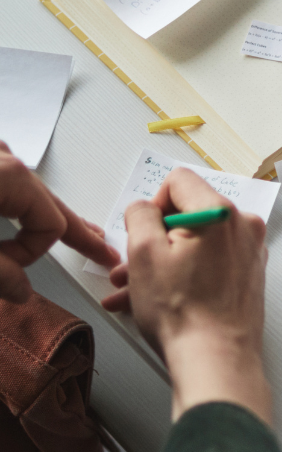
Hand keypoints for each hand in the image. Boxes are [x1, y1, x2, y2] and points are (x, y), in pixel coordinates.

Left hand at [0, 142, 118, 301]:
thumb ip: (0, 273)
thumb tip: (22, 293)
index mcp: (13, 177)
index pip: (51, 225)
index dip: (32, 255)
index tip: (9, 272)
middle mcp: (5, 158)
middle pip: (49, 203)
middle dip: (72, 231)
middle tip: (102, 247)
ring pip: (30, 189)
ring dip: (44, 214)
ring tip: (72, 230)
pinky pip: (11, 176)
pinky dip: (22, 197)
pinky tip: (23, 204)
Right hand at [101, 168, 271, 423]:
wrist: (217, 360)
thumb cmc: (183, 312)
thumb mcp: (143, 254)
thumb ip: (140, 215)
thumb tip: (145, 207)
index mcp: (219, 212)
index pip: (179, 180)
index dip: (153, 204)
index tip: (143, 233)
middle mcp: (242, 226)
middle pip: (188, 214)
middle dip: (153, 240)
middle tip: (129, 267)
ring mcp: (250, 251)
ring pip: (196, 244)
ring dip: (162, 264)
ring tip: (131, 291)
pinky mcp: (249, 274)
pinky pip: (210, 263)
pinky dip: (184, 275)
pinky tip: (155, 300)